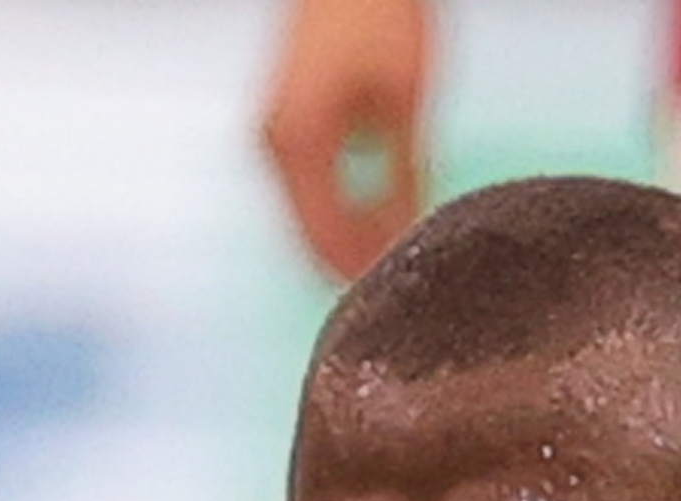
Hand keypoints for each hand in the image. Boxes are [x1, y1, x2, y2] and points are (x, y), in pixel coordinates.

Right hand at [259, 0, 433, 283]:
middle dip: (352, 261)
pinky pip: (305, 186)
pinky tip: (374, 211)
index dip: (361, 272)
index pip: (325, 240)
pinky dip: (336, 206)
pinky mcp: (284, 122)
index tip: (395, 293)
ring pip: (306, 213)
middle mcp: (274, 145)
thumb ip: (404, 175)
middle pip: (310, 235)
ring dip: (345, 235)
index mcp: (299, 145)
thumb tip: (407, 234)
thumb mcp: (406, 101)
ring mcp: (274, 133)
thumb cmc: (378, 15)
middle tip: (397, 284)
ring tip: (392, 250)